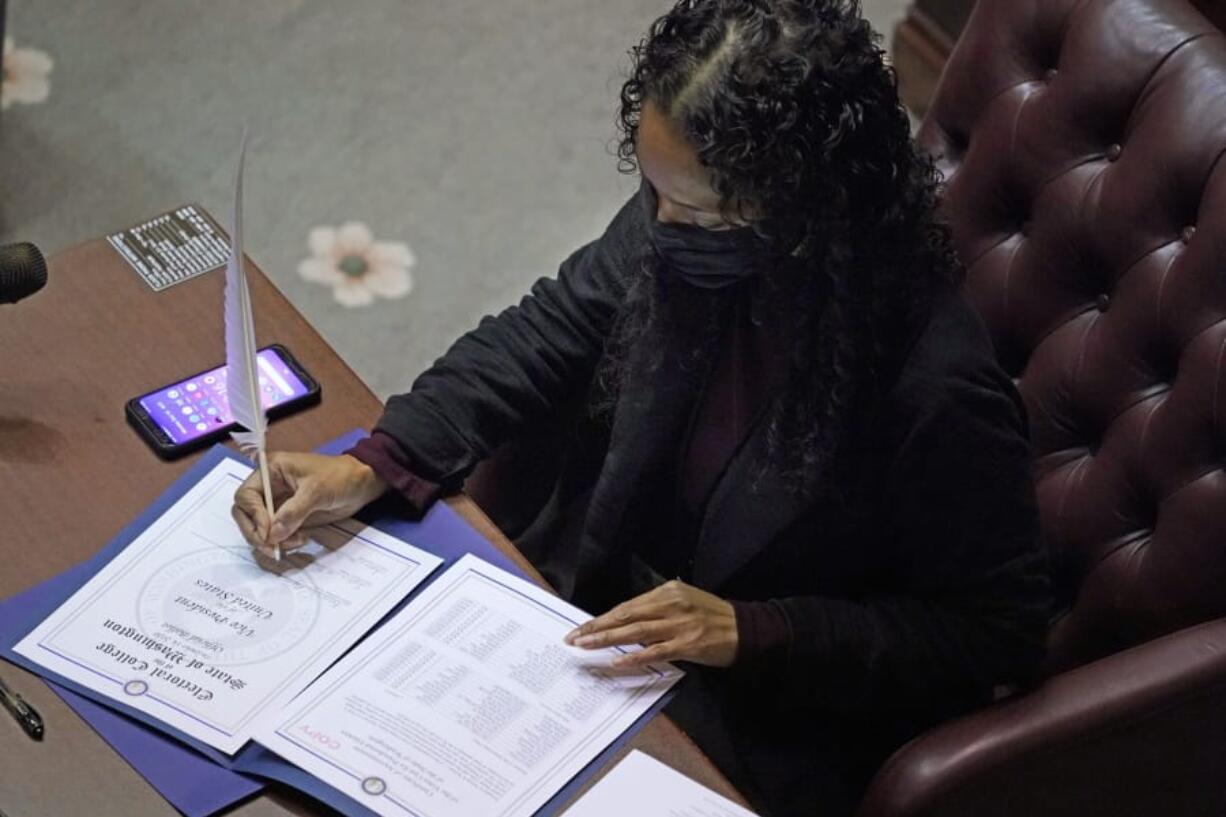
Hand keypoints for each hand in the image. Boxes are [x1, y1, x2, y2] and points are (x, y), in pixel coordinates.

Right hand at [231, 452, 387, 555]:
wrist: (361, 484)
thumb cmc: (340, 477)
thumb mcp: (317, 491)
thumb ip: (293, 512)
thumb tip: (272, 534)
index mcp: (270, 470)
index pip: (246, 495)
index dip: (253, 516)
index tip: (268, 533)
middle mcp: (269, 487)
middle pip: (245, 514)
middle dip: (256, 533)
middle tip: (272, 548)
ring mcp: (278, 504)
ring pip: (259, 528)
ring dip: (272, 540)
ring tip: (297, 541)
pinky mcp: (288, 518)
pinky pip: (275, 535)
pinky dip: (283, 542)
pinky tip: (301, 540)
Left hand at [563, 580, 738, 668]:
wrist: (746, 629)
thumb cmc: (713, 616)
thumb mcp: (685, 600)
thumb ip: (658, 607)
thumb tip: (629, 619)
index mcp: (668, 591)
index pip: (627, 606)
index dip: (602, 618)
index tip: (582, 627)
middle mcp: (670, 604)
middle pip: (625, 617)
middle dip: (596, 628)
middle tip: (573, 639)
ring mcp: (678, 625)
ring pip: (635, 633)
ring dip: (607, 640)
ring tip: (586, 647)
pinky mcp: (687, 644)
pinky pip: (654, 652)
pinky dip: (634, 658)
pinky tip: (617, 662)